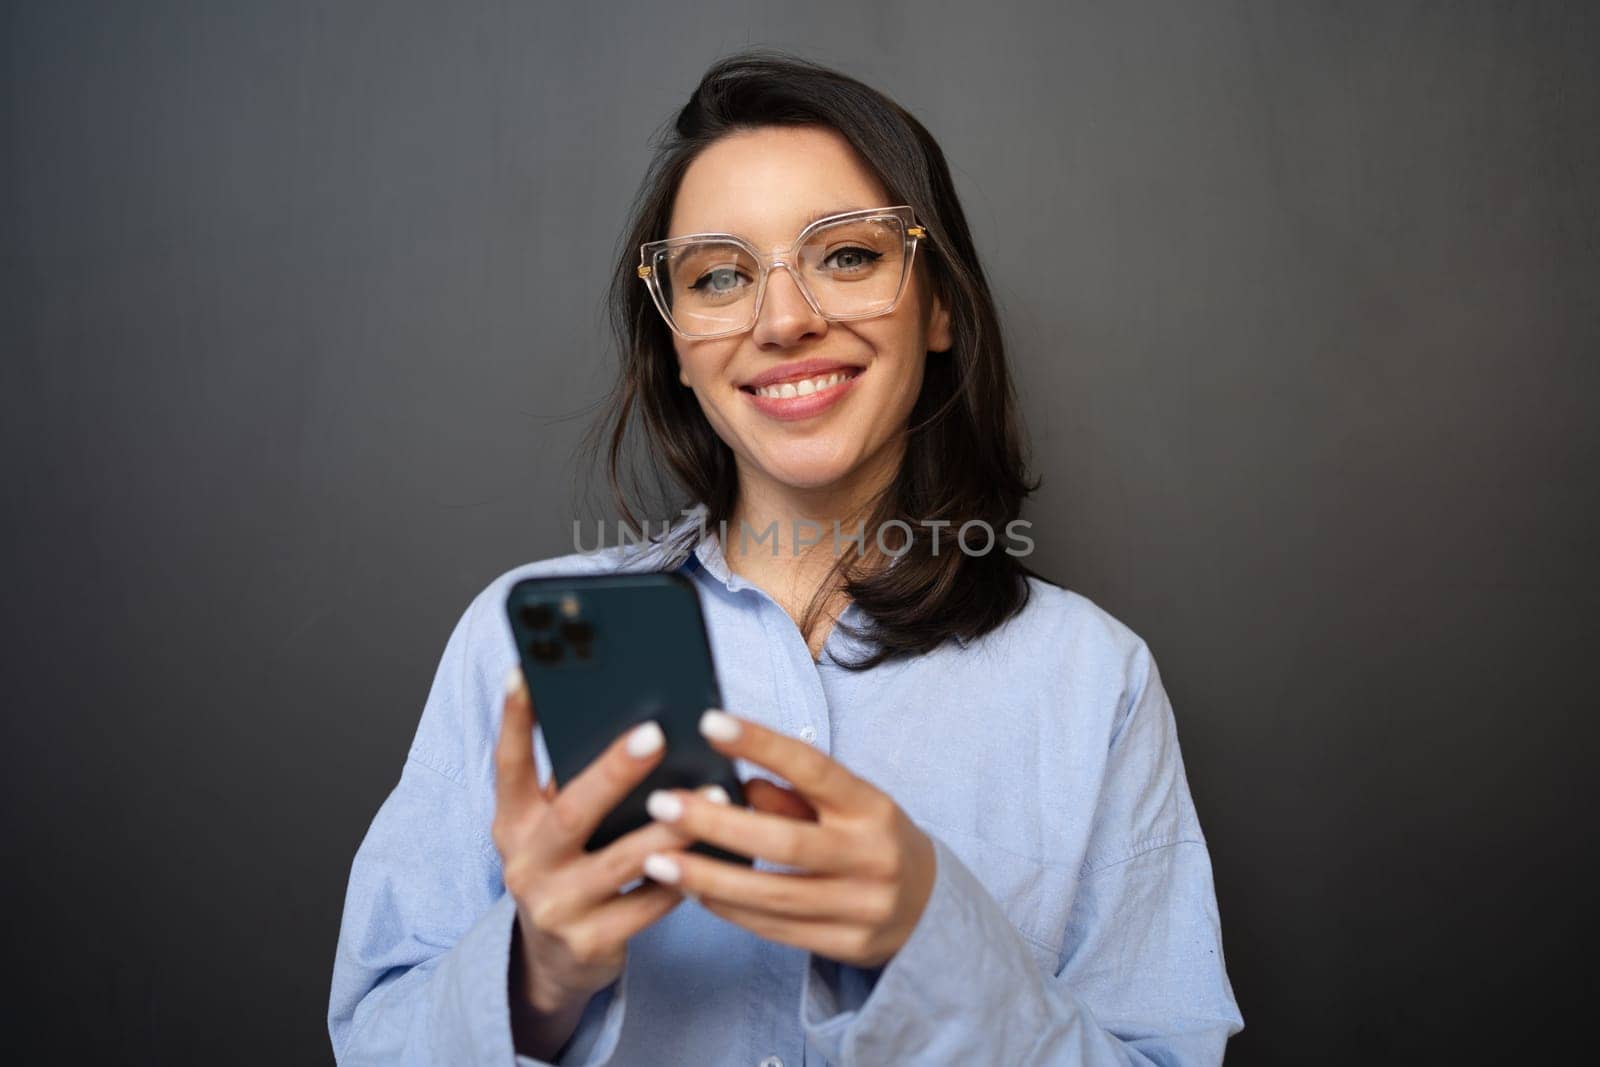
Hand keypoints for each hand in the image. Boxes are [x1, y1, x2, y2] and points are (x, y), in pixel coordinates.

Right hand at [492, 668, 723, 1029]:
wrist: (553, 961)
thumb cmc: (568, 868)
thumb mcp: (553, 829)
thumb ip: (577, 786)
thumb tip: (637, 724)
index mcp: (513, 823)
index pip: (508, 764)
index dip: (514, 719)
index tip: (525, 670)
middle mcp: (525, 863)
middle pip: (571, 811)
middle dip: (613, 772)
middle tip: (655, 733)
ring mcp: (556, 907)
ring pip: (622, 861)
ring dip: (673, 827)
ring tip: (716, 793)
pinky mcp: (591, 943)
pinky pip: (651, 904)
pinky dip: (688, 874)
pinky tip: (722, 849)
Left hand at [637, 709, 936, 969]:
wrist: (927, 908)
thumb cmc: (869, 838)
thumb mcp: (846, 805)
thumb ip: (793, 793)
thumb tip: (732, 782)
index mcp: (873, 807)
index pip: (814, 769)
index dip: (762, 744)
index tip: (711, 724)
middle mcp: (872, 856)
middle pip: (785, 841)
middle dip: (716, 823)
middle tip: (661, 804)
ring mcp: (861, 907)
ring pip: (773, 895)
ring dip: (708, 877)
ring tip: (657, 858)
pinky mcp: (846, 945)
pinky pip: (774, 929)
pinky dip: (727, 908)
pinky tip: (691, 890)